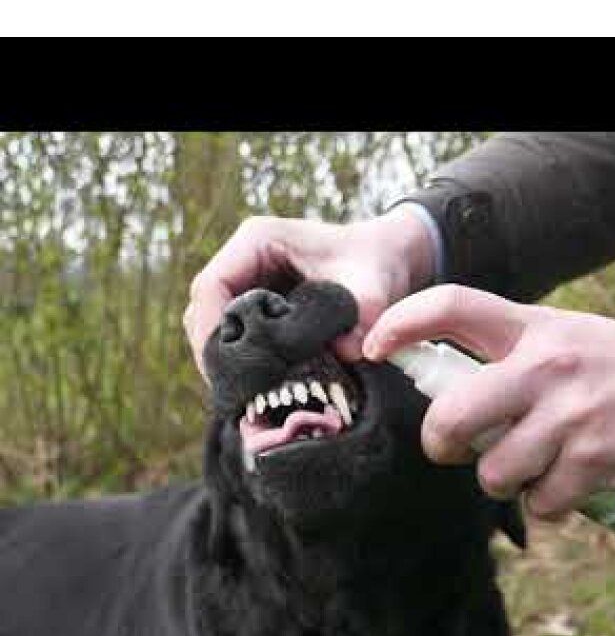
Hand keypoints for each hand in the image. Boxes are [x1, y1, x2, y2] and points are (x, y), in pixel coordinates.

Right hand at [183, 208, 436, 380]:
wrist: (388, 257)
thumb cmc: (375, 261)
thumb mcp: (373, 286)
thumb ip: (363, 317)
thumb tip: (347, 353)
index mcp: (258, 240)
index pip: (212, 285)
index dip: (211, 328)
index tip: (226, 368)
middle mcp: (245, 259)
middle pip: (205, 308)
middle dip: (214, 352)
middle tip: (235, 393)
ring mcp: (248, 282)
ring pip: (217, 324)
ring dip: (226, 360)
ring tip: (247, 395)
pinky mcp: (258, 305)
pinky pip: (238, 334)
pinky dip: (245, 360)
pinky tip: (263, 387)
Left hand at [363, 285, 614, 517]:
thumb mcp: (569, 336)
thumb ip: (515, 354)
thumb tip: (452, 395)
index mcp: (536, 328)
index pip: (452, 307)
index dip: (402, 323)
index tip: (375, 347)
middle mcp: (547, 367)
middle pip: (451, 415)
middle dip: (441, 443)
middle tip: (455, 448)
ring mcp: (571, 417)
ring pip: (494, 472)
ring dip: (504, 480)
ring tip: (533, 465)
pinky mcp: (596, 462)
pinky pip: (541, 502)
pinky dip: (549, 503)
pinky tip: (571, 482)